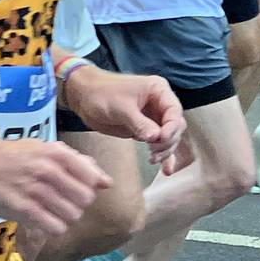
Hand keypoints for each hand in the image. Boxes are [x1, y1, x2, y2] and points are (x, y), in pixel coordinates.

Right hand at [0, 139, 109, 238]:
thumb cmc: (12, 156)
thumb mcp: (44, 149)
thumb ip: (77, 163)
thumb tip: (106, 182)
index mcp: (56, 153)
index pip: (92, 179)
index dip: (87, 188)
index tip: (73, 189)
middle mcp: (48, 170)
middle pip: (85, 200)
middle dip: (77, 204)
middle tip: (62, 202)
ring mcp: (36, 190)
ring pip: (73, 215)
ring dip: (65, 217)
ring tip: (51, 211)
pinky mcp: (24, 209)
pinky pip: (56, 227)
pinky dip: (53, 227)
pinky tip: (42, 219)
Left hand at [64, 67, 185, 171]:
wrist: (84, 97)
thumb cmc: (101, 93)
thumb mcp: (121, 107)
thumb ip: (139, 123)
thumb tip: (156, 138)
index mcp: (158, 90)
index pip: (174, 112)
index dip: (171, 128)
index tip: (161, 139)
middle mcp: (159, 103)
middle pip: (175, 127)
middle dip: (167, 141)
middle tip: (153, 151)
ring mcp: (153, 118)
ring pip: (169, 138)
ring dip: (165, 151)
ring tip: (152, 159)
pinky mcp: (145, 130)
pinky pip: (159, 144)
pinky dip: (163, 156)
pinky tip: (166, 170)